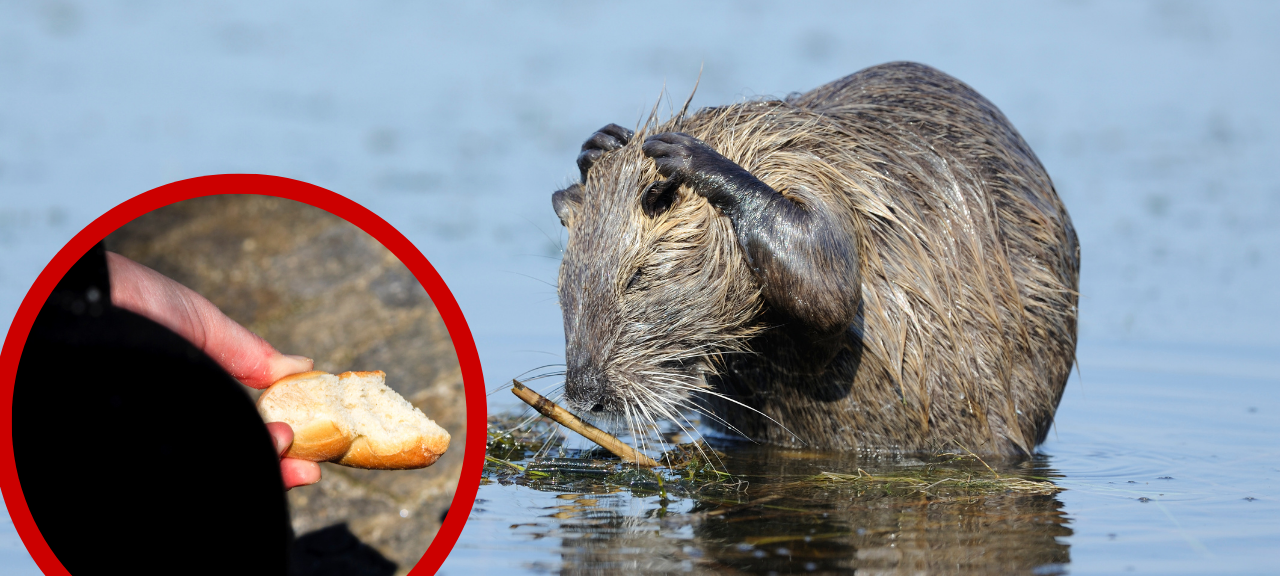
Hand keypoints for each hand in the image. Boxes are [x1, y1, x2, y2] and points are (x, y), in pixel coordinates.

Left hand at [106, 251, 321, 488]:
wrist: (77, 304)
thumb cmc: (132, 306)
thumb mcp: (204, 326)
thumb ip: (252, 354)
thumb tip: (306, 367)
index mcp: (195, 396)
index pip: (246, 431)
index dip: (282, 443)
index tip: (312, 450)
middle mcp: (178, 422)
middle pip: (236, 457)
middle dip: (278, 468)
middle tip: (308, 468)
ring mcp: (159, 439)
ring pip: (215, 469)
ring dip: (259, 471)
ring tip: (281, 452)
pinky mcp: (138, 451)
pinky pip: (182, 473)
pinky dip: (218, 474)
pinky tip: (250, 467)